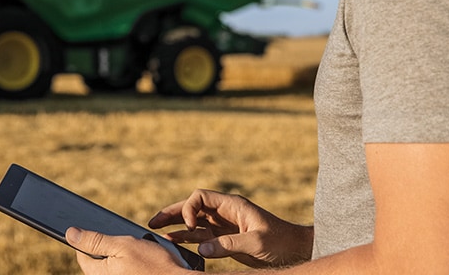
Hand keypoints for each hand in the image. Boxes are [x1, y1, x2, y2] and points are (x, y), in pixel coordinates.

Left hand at [66, 227, 189, 274]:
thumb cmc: (155, 266)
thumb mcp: (123, 245)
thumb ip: (95, 240)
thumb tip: (70, 234)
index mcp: (99, 273)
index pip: (83, 255)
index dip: (90, 241)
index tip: (104, 235)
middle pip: (99, 263)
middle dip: (112, 250)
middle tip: (131, 246)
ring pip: (115, 267)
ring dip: (125, 259)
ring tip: (144, 255)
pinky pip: (127, 272)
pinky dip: (135, 267)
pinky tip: (148, 264)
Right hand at [149, 189, 312, 267]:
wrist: (295, 250)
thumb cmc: (280, 242)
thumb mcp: (255, 243)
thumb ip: (227, 245)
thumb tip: (200, 249)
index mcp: (232, 205)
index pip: (200, 197)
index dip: (189, 208)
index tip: (189, 226)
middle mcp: (224, 212)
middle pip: (192, 207)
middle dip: (172, 213)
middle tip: (153, 222)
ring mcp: (224, 226)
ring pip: (194, 222)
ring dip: (175, 226)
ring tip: (155, 231)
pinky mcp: (225, 239)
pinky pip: (201, 237)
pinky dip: (187, 239)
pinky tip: (173, 242)